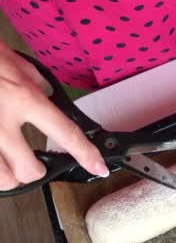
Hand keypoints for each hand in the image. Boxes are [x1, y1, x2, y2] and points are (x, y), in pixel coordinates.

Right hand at [0, 42, 107, 189]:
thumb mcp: (16, 62)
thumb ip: (34, 84)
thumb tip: (46, 96)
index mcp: (23, 98)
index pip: (65, 132)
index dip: (86, 154)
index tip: (98, 167)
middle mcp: (1, 120)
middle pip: (29, 170)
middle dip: (34, 170)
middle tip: (33, 162)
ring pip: (2, 179)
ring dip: (8, 175)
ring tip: (8, 162)